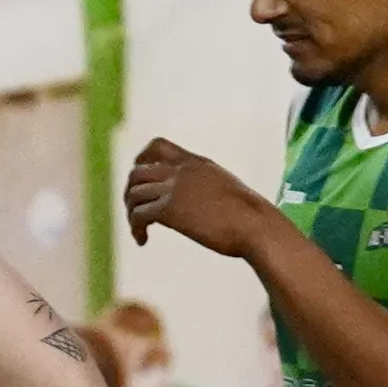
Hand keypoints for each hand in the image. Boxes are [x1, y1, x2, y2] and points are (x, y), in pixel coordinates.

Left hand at [121, 136, 285, 267]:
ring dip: (130, 212)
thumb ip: (206, 187)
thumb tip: (201, 200)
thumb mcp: (225, 188)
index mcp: (196, 163)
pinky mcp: (170, 210)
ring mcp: (174, 189)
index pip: (157, 146)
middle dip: (131, 192)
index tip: (141, 180)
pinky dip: (135, 228)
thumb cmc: (249, 215)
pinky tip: (143, 240)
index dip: (141, 161)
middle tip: (137, 212)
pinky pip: (138, 215)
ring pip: (134, 194)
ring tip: (139, 230)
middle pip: (137, 172)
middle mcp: (182, 171)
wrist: (256, 225)